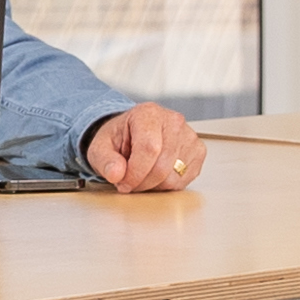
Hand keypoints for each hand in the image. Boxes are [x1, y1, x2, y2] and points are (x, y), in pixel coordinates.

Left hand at [86, 104, 204, 193]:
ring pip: (173, 177)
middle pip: (162, 166)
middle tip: (129, 182)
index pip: (149, 149)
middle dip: (141, 183)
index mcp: (148, 114)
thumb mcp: (101, 147)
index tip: (123, 183)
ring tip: (142, 174)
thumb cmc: (120, 138)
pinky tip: (156, 174)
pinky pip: (183, 181)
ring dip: (153, 185)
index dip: (135, 173)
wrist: (133, 134)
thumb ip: (105, 161)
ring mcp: (189, 137)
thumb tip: (116, 174)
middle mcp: (173, 121)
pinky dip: (166, 185)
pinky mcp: (198, 152)